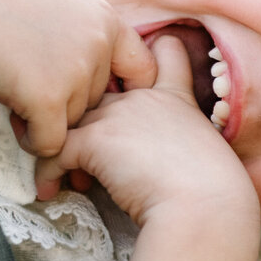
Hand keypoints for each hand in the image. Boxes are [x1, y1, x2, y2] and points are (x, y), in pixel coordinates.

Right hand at [0, 0, 156, 155]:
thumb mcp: (56, 14)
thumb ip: (87, 45)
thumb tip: (111, 101)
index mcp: (106, 19)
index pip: (143, 73)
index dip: (121, 95)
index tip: (98, 104)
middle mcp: (99, 43)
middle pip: (99, 106)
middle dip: (65, 107)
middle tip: (28, 84)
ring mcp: (76, 70)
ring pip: (73, 126)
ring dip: (43, 120)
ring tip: (11, 87)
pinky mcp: (48, 98)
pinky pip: (52, 144)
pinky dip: (30, 140)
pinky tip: (9, 112)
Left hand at [33, 34, 260, 230]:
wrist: (206, 209)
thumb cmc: (215, 196)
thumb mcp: (206, 155)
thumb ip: (179, 146)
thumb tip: (159, 166)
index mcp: (177, 98)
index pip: (163, 52)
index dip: (142, 61)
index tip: (122, 83)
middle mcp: (144, 97)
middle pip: (99, 90)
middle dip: (83, 117)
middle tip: (77, 154)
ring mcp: (119, 114)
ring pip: (69, 119)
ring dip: (58, 144)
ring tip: (57, 175)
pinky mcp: (96, 140)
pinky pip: (53, 151)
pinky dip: (46, 172)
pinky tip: (48, 190)